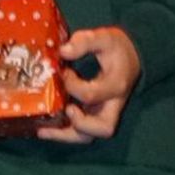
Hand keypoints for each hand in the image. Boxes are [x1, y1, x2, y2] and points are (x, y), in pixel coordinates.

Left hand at [37, 25, 140, 144]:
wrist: (131, 57)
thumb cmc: (117, 48)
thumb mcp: (105, 37)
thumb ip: (85, 41)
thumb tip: (63, 51)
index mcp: (116, 85)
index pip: (92, 94)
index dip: (72, 85)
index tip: (65, 72)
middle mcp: (112, 105)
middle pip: (102, 129)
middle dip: (79, 124)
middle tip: (65, 109)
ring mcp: (103, 113)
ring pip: (89, 137)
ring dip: (66, 136)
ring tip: (43, 131)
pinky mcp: (94, 116)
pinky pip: (80, 132)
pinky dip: (62, 133)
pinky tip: (43, 129)